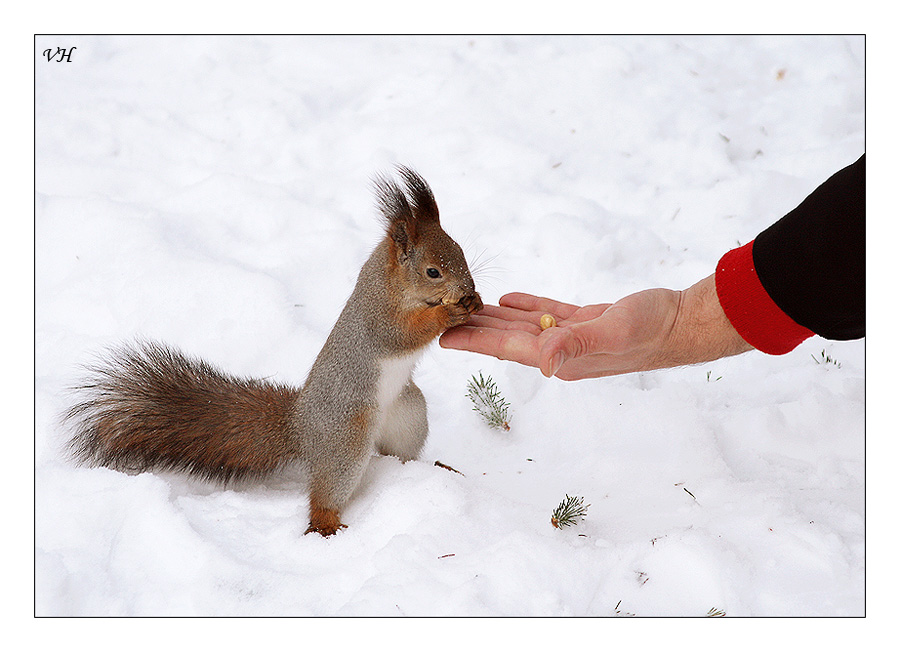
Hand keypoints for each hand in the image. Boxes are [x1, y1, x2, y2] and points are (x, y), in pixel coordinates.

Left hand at [439, 275, 751, 379]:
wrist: (682, 323)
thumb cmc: (651, 329)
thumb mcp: (614, 333)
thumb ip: (578, 344)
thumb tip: (545, 362)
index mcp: (561, 356)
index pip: (507, 346)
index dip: (473, 340)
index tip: (441, 335)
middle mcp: (561, 349)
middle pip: (507, 338)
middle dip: (474, 329)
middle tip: (440, 319)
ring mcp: (572, 336)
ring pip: (523, 325)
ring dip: (493, 318)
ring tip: (464, 309)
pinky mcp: (585, 320)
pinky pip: (546, 313)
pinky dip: (525, 306)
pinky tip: (506, 299)